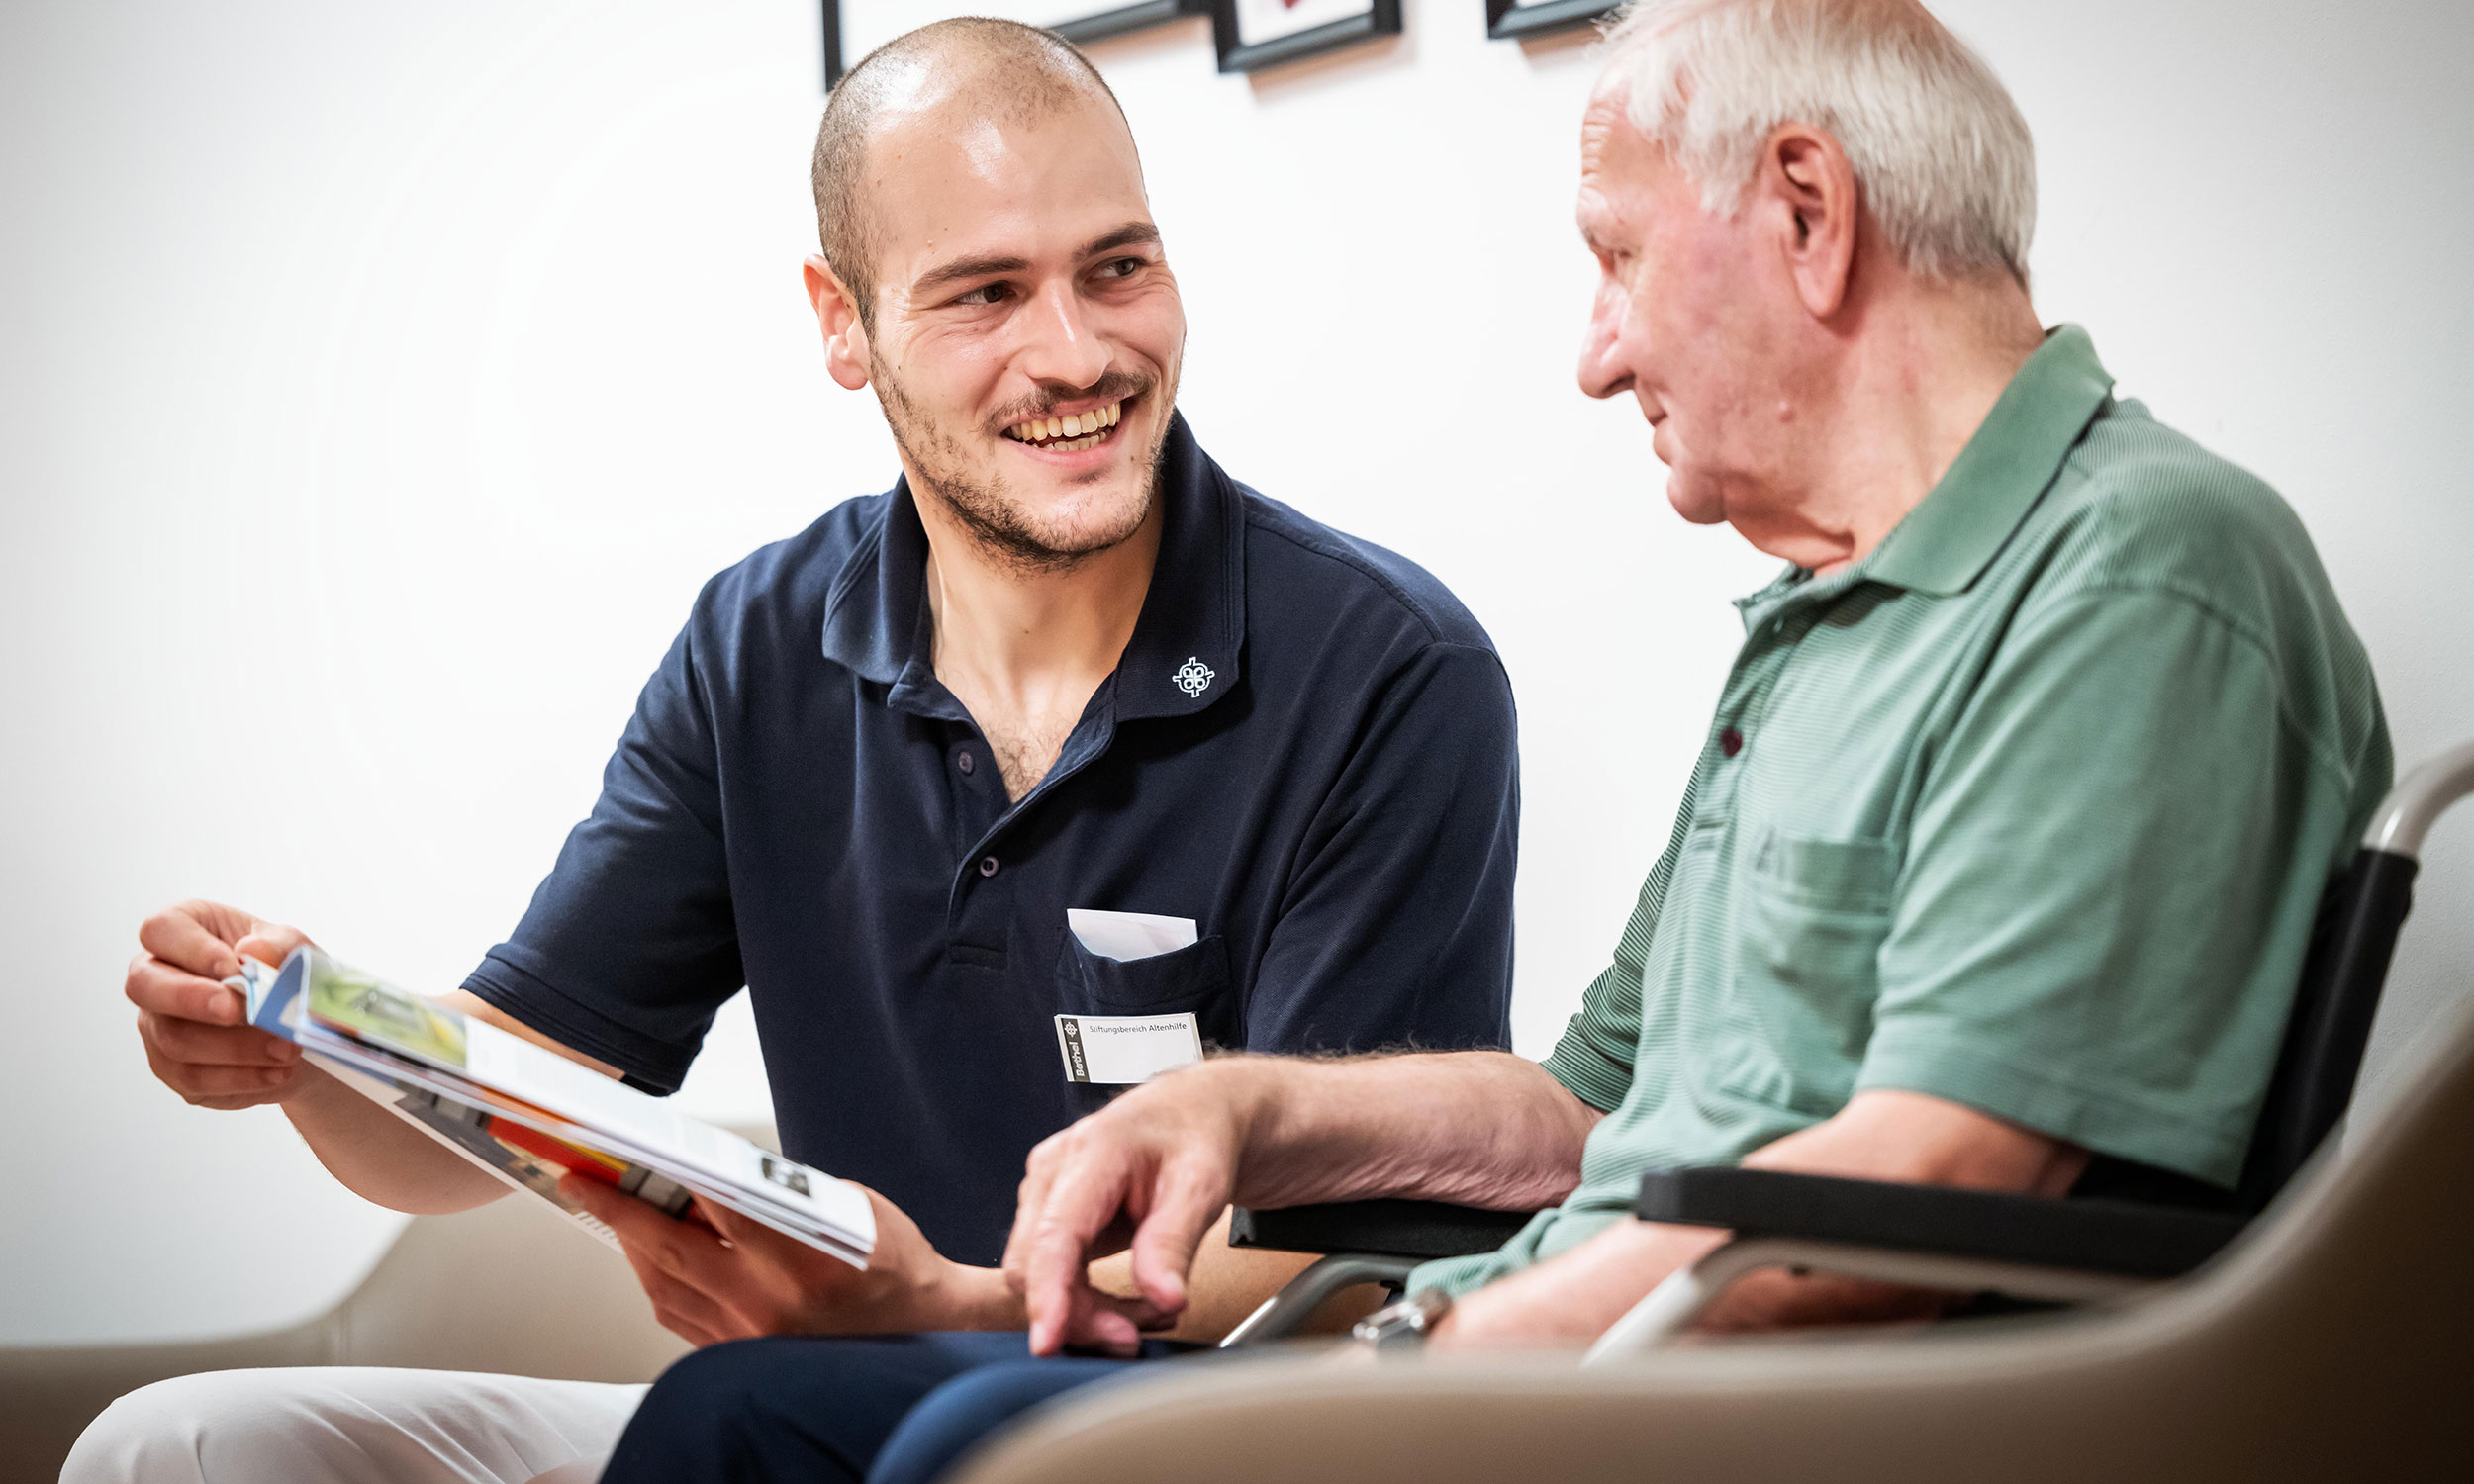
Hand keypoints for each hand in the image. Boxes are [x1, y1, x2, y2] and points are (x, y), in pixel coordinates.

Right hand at [125, 900, 315, 1109]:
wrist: (304, 1027)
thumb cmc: (288, 973)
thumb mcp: (296, 950)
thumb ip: (279, 945)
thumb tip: (252, 952)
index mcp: (183, 931)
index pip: (161, 930)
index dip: (193, 950)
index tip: (234, 968)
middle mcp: (157, 977)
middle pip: (144, 985)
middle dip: (193, 999)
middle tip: (239, 1012)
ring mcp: (158, 1025)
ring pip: (174, 1039)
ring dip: (235, 1047)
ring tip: (287, 1048)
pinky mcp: (173, 1069)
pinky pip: (193, 1078)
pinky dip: (242, 1077)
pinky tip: (277, 1071)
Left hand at [564, 1178, 1025, 1346]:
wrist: (921, 1332)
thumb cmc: (893, 1263)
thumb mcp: (849, 1203)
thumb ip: (783, 1190)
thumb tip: (717, 1171)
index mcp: (801, 1257)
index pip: (714, 1206)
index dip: (661, 1177)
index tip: (626, 1155)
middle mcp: (769, 1303)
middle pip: (672, 1250)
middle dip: (619, 1212)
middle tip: (584, 1182)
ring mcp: (751, 1337)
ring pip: (665, 1288)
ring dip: (633, 1248)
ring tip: (613, 1213)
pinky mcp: (743, 1357)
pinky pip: (680, 1318)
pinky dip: (658, 1284)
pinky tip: (649, 1258)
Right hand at [1002, 1061, 1252, 1356]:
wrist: (1197, 1114)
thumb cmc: (1197, 1136)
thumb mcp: (1203, 1186)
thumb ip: (1174, 1242)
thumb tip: (1162, 1297)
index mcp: (1092, 1153)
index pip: (1053, 1235)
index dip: (1046, 1294)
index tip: (1047, 1341)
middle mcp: (1054, 1170)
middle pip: (1035, 1267)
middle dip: (1081, 1314)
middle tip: (1139, 1333)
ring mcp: (1047, 1192)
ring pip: (1039, 1277)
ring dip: (1087, 1312)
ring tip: (1150, 1313)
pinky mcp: (1052, 1214)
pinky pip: (1053, 1273)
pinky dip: (1087, 1301)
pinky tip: (1128, 1304)